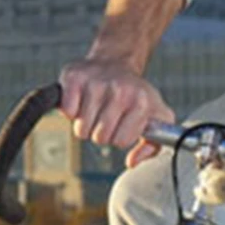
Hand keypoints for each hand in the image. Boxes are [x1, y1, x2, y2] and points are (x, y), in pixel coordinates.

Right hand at [58, 58, 175, 168]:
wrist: (116, 63)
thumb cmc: (136, 95)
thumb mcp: (156, 118)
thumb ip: (152, 146)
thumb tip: (132, 162)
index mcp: (141, 102)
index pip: (120, 141)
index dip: (120, 137)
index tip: (123, 124)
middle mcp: (120, 90)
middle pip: (99, 138)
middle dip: (102, 132)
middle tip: (107, 116)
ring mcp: (96, 82)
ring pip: (82, 129)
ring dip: (87, 123)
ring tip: (96, 107)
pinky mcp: (74, 77)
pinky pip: (67, 113)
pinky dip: (71, 111)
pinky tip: (82, 100)